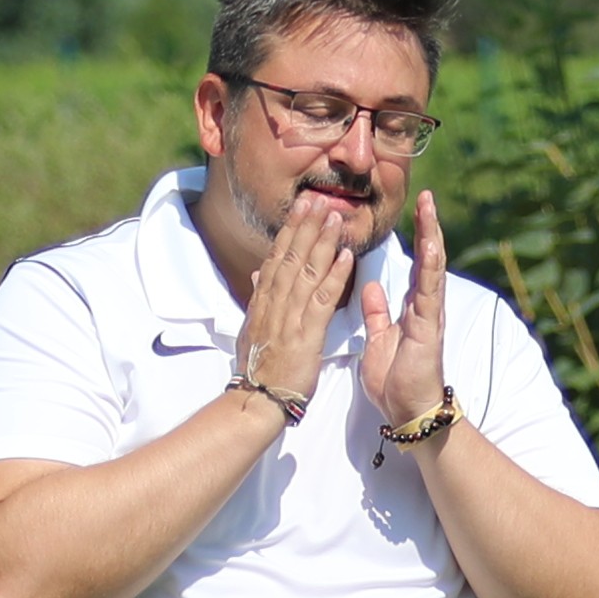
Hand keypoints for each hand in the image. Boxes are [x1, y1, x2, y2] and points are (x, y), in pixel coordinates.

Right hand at [236, 197, 356, 415]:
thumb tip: (259, 273)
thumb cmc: (258, 367)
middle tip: (318, 200)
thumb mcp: (251, 328)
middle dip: (306, 227)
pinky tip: (346, 257)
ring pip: (307, 272)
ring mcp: (290, 317)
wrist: (259, 397)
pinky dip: (335, 276)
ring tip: (336, 218)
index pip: (278, 258)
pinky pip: (323, 299)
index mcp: (264, 301)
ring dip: (322, 243)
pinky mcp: (306, 333)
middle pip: (291, 257)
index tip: (300, 208)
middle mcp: (275, 303)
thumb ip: (258, 298)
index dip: (290, 230)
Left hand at [357, 190, 447, 427]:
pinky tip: (432, 244)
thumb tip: (370, 287)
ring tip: (430, 206)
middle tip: (426, 195)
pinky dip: (430, 266)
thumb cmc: (394, 380)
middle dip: (427, 226)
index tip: (412, 209)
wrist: (406, 410)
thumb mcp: (378, 339)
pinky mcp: (429, 326)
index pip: (414, 264)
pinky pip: (430, 291)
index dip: (414, 237)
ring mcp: (429, 314)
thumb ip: (377, 313)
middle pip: (428, 257)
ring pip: (433, 266)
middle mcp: (424, 305)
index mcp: (410, 307)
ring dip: (432, 235)